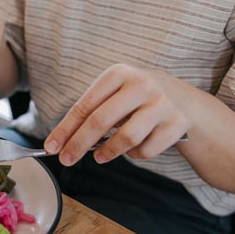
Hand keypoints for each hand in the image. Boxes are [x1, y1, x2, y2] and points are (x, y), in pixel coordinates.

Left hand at [44, 63, 192, 165]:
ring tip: (100, 156)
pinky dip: (135, 154)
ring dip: (108, 151)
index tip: (52, 147)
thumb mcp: (114, 94)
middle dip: (79, 144)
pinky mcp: (177, 123)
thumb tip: (61, 143)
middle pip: (101, 121)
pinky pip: (147, 149)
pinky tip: (134, 147)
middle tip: (67, 160)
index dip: (65, 129)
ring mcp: (162, 103)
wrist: (182, 99)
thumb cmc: (136, 99)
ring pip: (126, 137)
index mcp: (119, 74)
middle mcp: (141, 84)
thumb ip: (89, 114)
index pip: (85, 106)